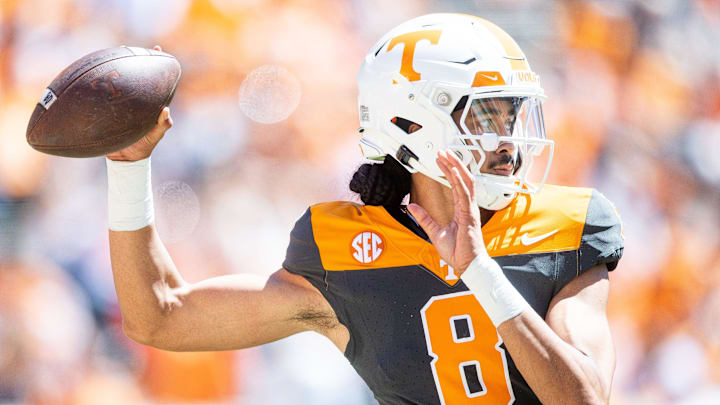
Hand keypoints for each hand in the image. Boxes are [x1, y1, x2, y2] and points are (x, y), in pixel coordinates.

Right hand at [106, 46, 171, 161]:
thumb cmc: (144, 147)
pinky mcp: (106, 111)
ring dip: (113, 69)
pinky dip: (97, 88)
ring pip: (116, 84)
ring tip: (109, 54)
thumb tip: (166, 112)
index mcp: (148, 103)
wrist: (125, 160)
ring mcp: (120, 104)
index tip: (158, 49)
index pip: (154, 80)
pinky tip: (90, 78)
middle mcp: (134, 100)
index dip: (157, 64)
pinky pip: (101, 97)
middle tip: (129, 47)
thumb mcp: (155, 136)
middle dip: (132, 60)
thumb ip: (162, 125)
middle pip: (134, 76)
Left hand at [407, 150, 488, 274]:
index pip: (456, 184)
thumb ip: (424, 218)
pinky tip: (453, 171)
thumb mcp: (434, 232)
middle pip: (462, 178)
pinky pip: (465, 194)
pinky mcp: (469, 215)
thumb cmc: (457, 252)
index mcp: (461, 209)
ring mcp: (469, 209)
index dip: (449, 170)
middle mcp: (467, 206)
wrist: (466, 265)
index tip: (440, 160)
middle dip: (453, 163)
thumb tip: (412, 207)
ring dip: (456, 167)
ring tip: (447, 155)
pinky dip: (459, 181)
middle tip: (443, 151)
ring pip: (466, 182)